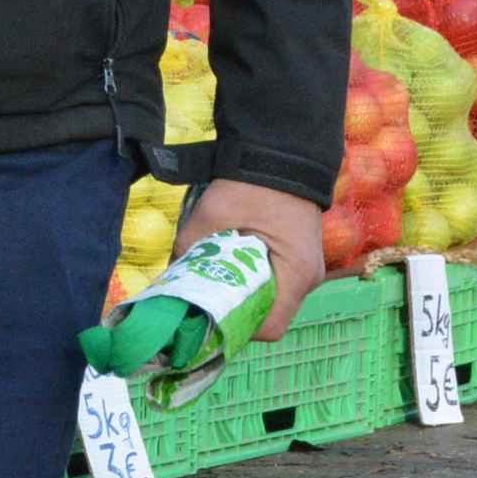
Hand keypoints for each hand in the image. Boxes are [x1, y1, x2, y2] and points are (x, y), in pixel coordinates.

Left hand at [174, 179, 322, 342]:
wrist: (282, 150)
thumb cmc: (252, 183)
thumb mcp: (211, 214)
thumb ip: (188, 246)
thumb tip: (168, 276)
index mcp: (295, 273)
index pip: (271, 327)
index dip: (238, 327)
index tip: (210, 316)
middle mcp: (308, 278)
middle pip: (271, 315)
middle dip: (236, 312)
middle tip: (206, 301)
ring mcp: (307, 267)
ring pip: (273, 300)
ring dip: (245, 295)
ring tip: (217, 282)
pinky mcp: (299, 257)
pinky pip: (277, 282)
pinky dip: (254, 281)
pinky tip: (232, 267)